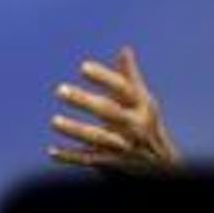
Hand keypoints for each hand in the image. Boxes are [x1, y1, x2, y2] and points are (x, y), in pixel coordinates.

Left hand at [49, 46, 178, 172]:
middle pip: (108, 111)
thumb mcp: (142, 101)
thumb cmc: (145, 123)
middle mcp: (134, 124)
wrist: (161, 163)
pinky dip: (70, 156)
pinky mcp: (112, 162)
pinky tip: (52, 151)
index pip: (123, 88)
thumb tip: (124, 49)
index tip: (83, 67)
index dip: (104, 77)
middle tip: (59, 89)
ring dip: (75, 130)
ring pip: (98, 137)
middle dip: (84, 100)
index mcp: (141, 105)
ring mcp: (124, 145)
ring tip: (54, 121)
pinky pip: (89, 160)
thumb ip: (129, 77)